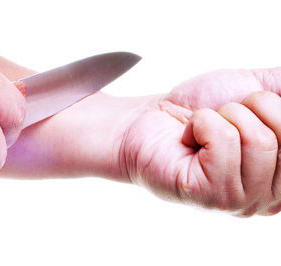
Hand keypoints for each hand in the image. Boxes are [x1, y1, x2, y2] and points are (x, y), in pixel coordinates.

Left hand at [119, 69, 280, 216]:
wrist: (152, 116)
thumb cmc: (202, 105)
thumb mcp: (258, 87)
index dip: (276, 110)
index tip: (250, 106)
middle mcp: (269, 197)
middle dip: (249, 108)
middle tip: (223, 116)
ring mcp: (239, 201)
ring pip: (258, 140)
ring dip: (223, 117)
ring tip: (204, 129)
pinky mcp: (208, 197)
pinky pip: (223, 142)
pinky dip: (202, 125)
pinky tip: (189, 139)